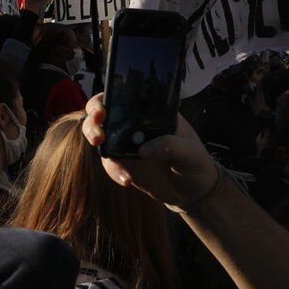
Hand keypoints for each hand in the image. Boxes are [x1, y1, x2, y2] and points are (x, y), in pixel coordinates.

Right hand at [81, 93, 218, 209]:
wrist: (193, 192)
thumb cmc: (195, 164)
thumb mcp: (192, 152)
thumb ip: (171, 146)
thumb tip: (143, 149)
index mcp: (150, 113)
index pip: (126, 96)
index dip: (109, 97)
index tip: (104, 108)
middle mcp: (134, 124)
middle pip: (103, 112)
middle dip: (93, 117)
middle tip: (98, 129)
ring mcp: (125, 143)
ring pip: (100, 134)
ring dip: (94, 139)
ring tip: (106, 154)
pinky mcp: (122, 163)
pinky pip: (110, 163)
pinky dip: (114, 171)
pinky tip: (127, 180)